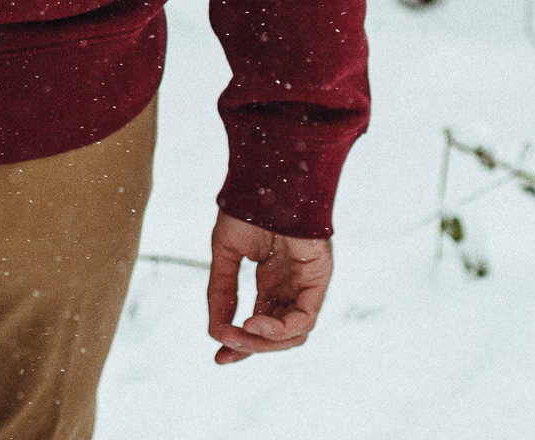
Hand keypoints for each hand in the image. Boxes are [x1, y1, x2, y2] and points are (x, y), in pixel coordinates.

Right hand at [207, 213, 331, 364]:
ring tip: (238, 334)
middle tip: (225, 349)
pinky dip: (281, 329)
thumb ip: (222, 291)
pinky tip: (256, 324)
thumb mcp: (226, 253)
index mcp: (272, 280)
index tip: (219, 357)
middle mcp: (292, 286)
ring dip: (264, 342)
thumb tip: (215, 331)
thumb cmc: (248, 206)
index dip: (242, 344)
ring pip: (294, 334)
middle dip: (251, 347)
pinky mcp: (318, 278)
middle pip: (278, 334)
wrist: (266, 177)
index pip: (261, 323)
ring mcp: (307, 283)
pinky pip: (305, 318)